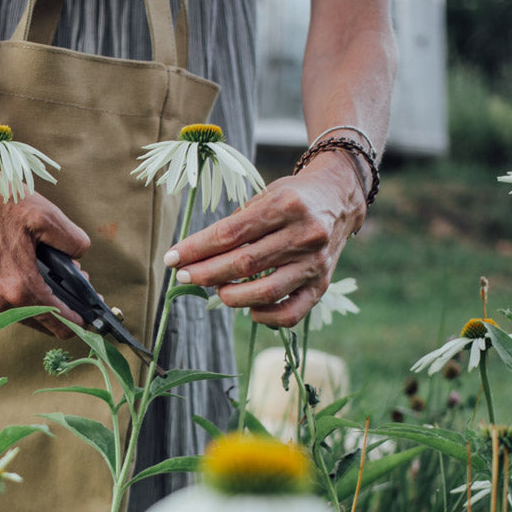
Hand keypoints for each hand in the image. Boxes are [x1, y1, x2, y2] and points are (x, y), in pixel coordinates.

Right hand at [0, 141, 90, 338]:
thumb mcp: (46, 216)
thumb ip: (73, 241)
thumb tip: (79, 255)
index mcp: (19, 286)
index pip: (59, 320)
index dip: (80, 320)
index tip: (93, 317)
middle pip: (42, 321)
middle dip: (63, 309)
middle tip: (75, 284)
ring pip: (24, 314)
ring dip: (43, 302)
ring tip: (55, 276)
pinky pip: (7, 304)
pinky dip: (23, 295)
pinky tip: (31, 274)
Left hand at [165, 152, 366, 327]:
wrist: (340, 198)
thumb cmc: (293, 197)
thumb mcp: (265, 194)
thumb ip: (236, 223)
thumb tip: (197, 257)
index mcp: (284, 205)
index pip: (229, 234)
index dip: (195, 249)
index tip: (171, 259)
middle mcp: (304, 234)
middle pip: (243, 263)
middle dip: (205, 274)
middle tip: (183, 277)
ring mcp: (315, 262)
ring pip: (264, 291)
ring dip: (230, 296)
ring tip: (216, 290)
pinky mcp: (322, 285)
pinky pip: (291, 314)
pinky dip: (264, 317)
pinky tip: (248, 309)